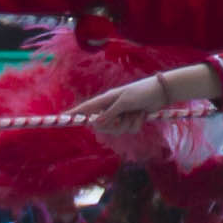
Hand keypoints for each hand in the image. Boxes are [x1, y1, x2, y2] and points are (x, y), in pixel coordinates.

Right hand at [65, 71, 203, 132]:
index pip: (86, 108)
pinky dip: (137, 123)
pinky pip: (129, 130)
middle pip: (102, 126)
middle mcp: (112, 108)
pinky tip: (143, 114)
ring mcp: (122, 115)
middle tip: (123, 117)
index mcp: (106, 100)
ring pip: (118, 130)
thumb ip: (110, 113)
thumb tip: (94, 123)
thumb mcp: (124, 102)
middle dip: (113, 126)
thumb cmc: (141, 92)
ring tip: (136, 112)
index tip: (62, 119)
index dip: (75, 114)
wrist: (161, 92)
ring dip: (129, 123)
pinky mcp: (132, 119)